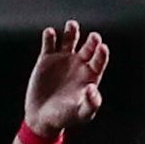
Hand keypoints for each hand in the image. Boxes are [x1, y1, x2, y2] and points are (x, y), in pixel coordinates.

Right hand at [22, 22, 108, 137]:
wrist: (42, 118)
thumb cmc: (65, 117)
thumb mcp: (82, 114)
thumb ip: (91, 104)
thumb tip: (93, 89)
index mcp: (90, 75)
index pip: (99, 61)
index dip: (101, 54)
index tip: (102, 47)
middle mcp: (79, 64)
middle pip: (88, 47)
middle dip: (91, 41)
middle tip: (94, 36)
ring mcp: (62, 60)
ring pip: (69, 40)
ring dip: (71, 32)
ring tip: (72, 25)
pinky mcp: (46, 59)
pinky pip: (49, 44)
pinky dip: (49, 37)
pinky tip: (50, 33)